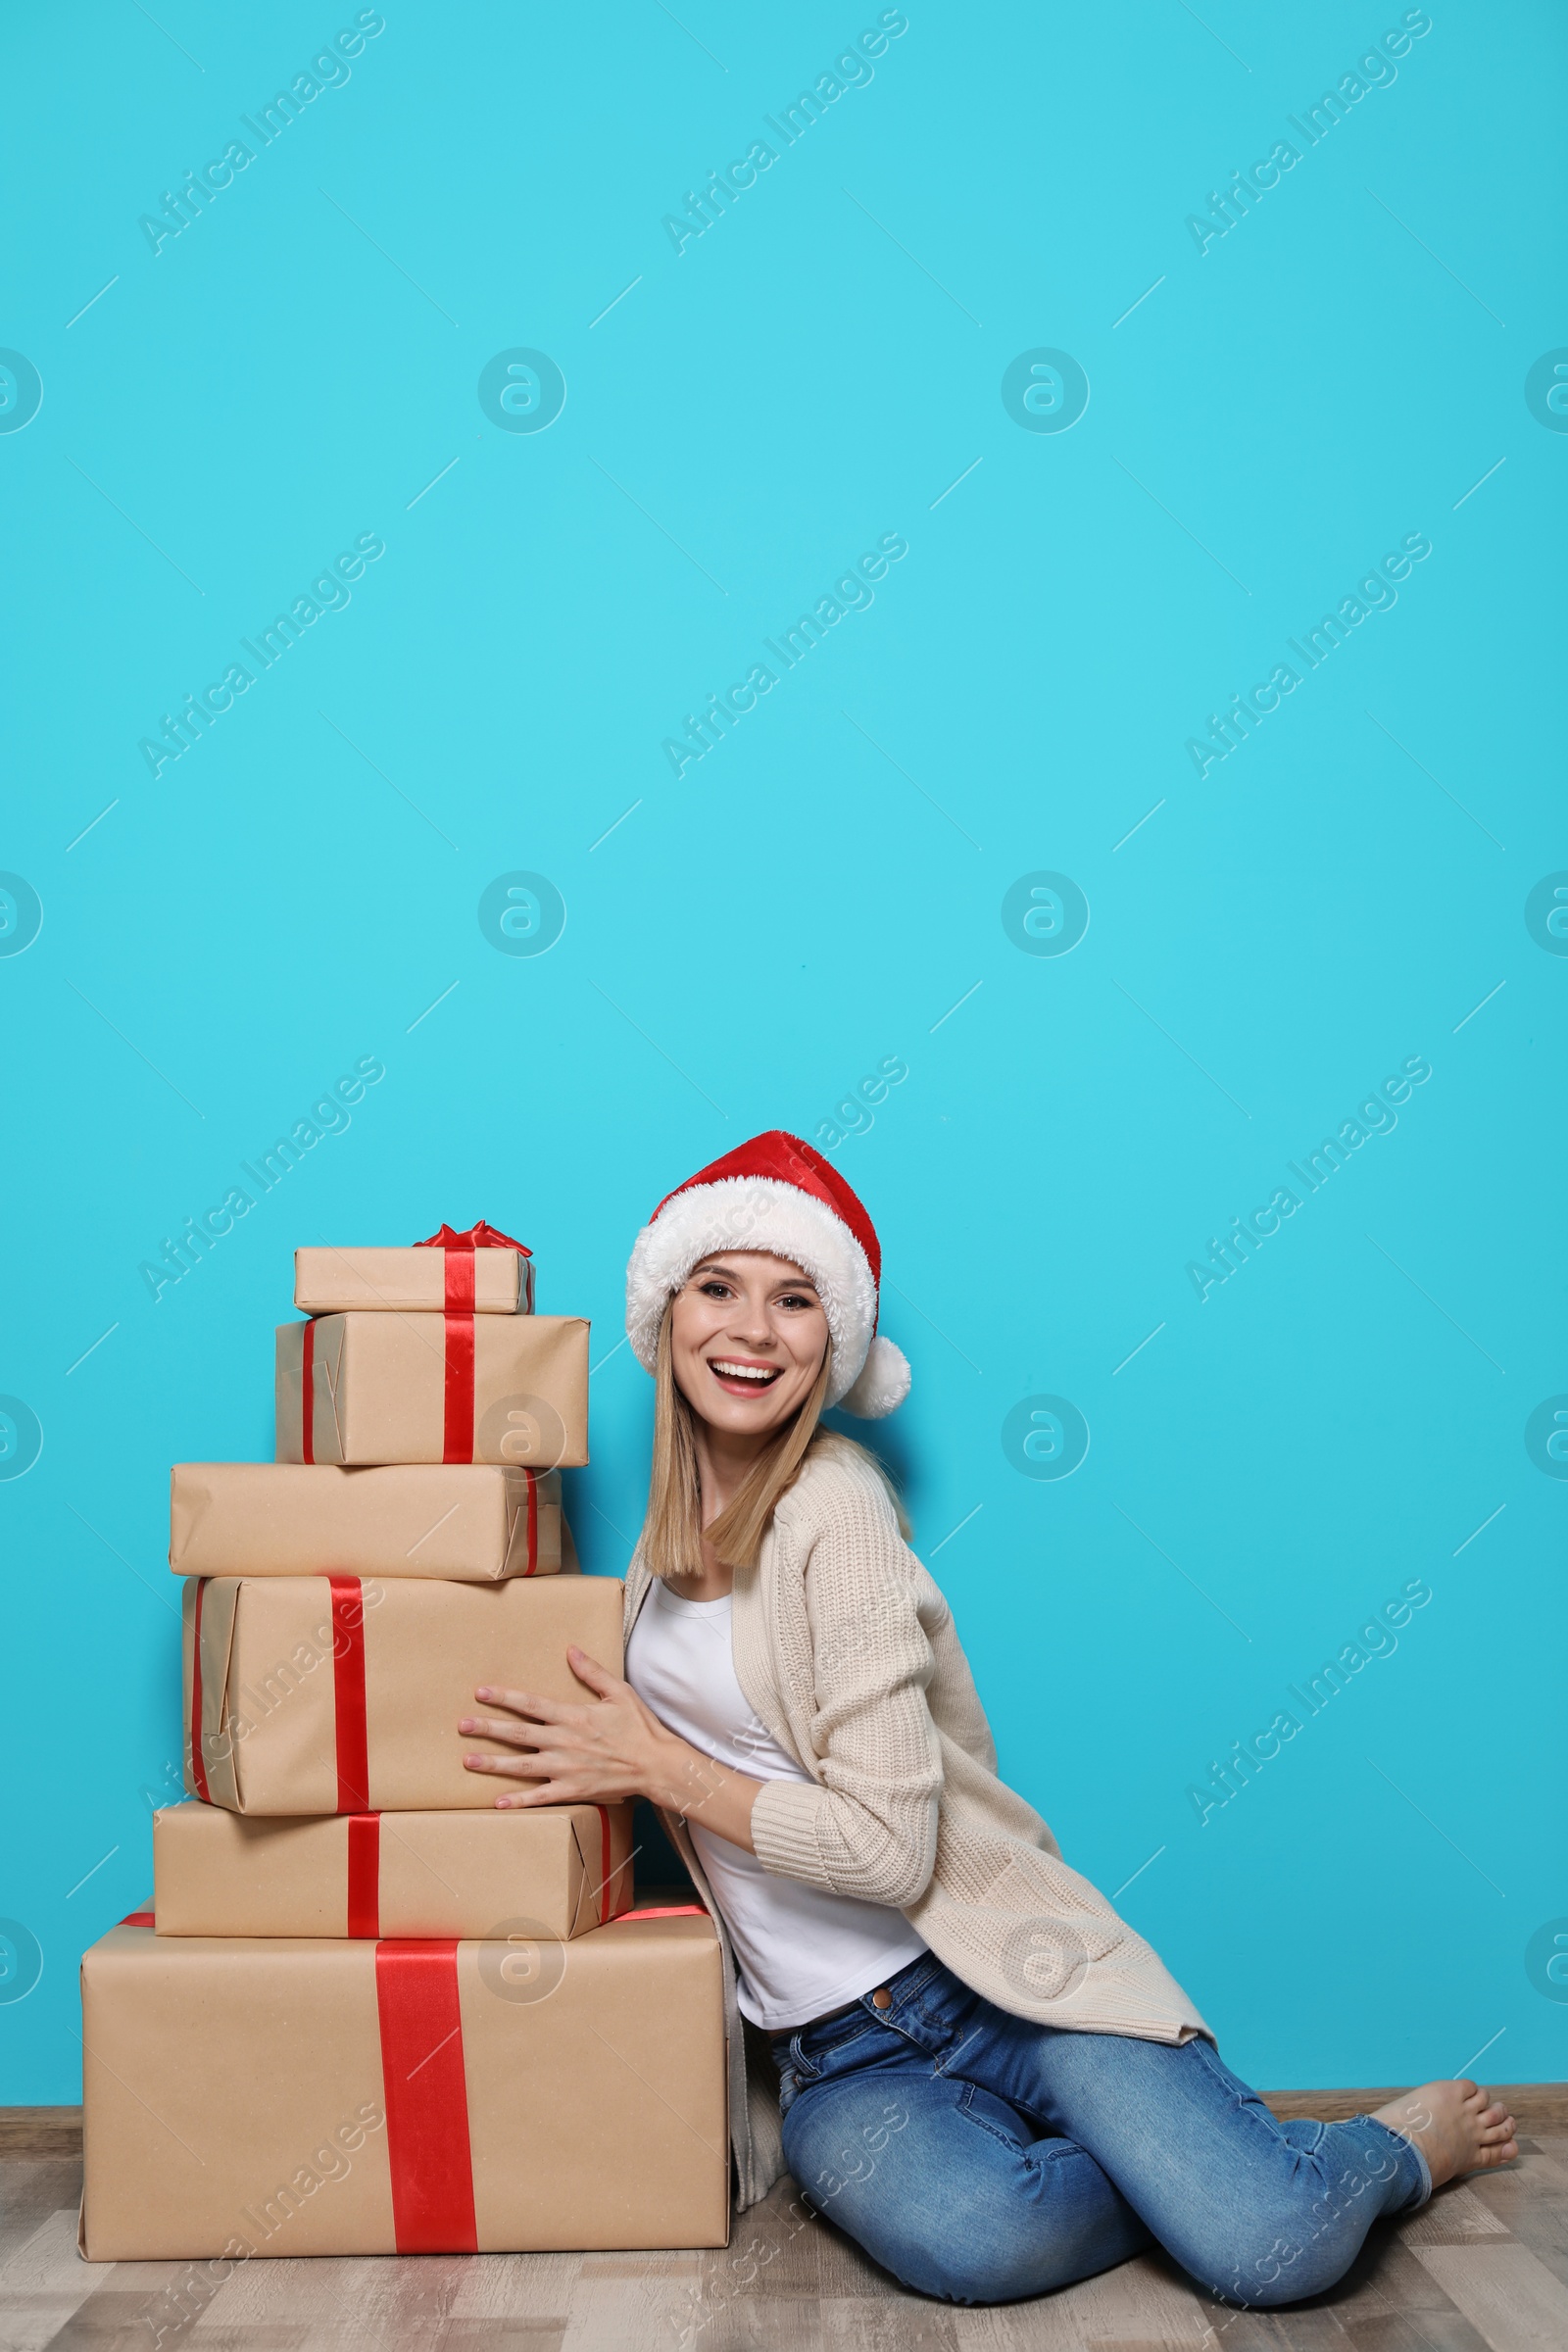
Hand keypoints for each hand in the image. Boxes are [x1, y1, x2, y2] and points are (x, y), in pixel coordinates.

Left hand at [458, 1646, 762, 1848]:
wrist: (656, 1765)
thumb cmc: (640, 1727)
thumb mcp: (618, 1692)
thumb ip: (591, 1672)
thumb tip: (570, 1650)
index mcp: (572, 1716)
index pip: (530, 1704)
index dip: (504, 1698)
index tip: (481, 1692)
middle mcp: (563, 1742)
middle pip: (518, 1734)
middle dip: (488, 1728)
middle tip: (462, 1725)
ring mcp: (565, 1768)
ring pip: (522, 1766)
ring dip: (493, 1763)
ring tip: (468, 1760)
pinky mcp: (572, 1789)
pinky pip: (540, 1797)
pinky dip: (519, 1800)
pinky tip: (498, 1802)